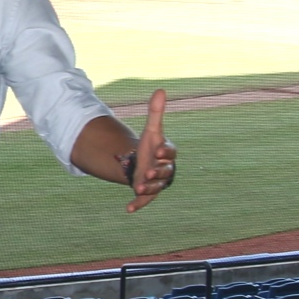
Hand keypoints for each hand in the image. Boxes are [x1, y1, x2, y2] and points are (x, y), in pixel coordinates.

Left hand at [126, 88, 175, 212]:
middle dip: (157, 173)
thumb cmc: (150, 146)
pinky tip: (128, 209)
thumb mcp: (151, 130)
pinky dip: (137, 204)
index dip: (165, 153)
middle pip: (165, 173)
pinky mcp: (147, 194)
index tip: (158, 151)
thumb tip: (160, 89)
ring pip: (156, 187)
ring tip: (138, 187)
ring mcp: (157, 183)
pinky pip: (145, 201)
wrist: (144, 164)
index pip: (170, 153)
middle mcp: (165, 170)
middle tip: (148, 173)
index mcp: (167, 154)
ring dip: (148, 188)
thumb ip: (155, 113)